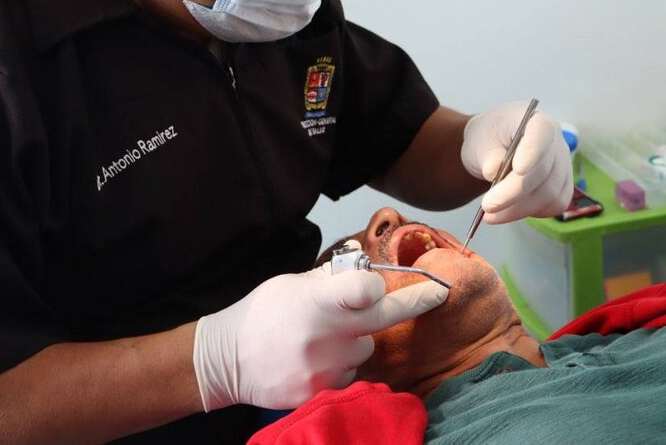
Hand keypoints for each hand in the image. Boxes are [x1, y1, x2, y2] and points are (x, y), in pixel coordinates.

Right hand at [192, 263, 448, 409]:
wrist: (226, 361)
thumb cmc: (262, 314)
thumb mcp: (292, 284)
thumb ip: (331, 280)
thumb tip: (365, 272)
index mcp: (315, 302)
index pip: (364, 290)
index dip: (378, 284)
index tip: (385, 282)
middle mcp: (324, 337)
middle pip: (383, 319)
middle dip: (416, 302)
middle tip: (439, 292)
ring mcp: (325, 369)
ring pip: (365, 349)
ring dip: (358, 339)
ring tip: (327, 337)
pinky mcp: (322, 392)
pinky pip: (351, 375)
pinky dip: (343, 366)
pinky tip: (319, 359)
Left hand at [461, 101, 573, 223]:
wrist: (493, 147)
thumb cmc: (487, 139)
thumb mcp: (478, 141)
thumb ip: (487, 154)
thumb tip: (493, 171)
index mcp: (534, 119)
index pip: (541, 132)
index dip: (533, 151)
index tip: (518, 170)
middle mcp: (555, 140)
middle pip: (543, 170)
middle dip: (514, 193)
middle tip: (488, 206)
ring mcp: (563, 162)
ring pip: (549, 192)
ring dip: (519, 208)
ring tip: (492, 215)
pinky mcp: (563, 184)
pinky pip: (556, 203)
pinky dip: (534, 212)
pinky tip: (513, 211)